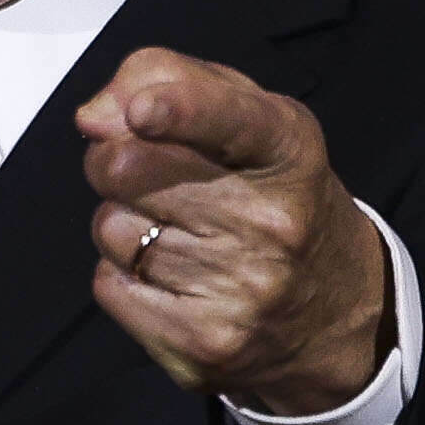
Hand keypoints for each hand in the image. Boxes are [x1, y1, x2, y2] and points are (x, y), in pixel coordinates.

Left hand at [76, 45, 391, 416]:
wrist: (331, 312)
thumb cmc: (272, 194)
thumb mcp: (247, 116)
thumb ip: (169, 80)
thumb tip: (94, 117)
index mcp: (288, 150)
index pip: (229, 119)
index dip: (179, 110)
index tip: (143, 112)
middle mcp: (272, 222)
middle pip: (125, 169)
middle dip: (114, 161)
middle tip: (148, 175)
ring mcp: (239, 290)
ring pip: (111, 229)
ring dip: (124, 223)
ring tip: (177, 233)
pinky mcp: (202, 345)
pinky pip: (110, 286)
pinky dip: (124, 276)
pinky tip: (171, 278)